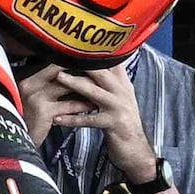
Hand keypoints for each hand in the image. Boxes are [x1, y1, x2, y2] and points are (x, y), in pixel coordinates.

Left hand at [13, 57, 160, 191]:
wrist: (136, 151)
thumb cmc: (123, 125)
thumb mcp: (121, 100)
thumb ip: (113, 83)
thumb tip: (103, 65)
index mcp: (123, 85)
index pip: (111, 62)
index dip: (96, 52)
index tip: (78, 42)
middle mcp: (122, 92)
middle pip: (101, 72)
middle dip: (82, 62)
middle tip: (62, 54)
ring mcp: (118, 107)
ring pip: (94, 92)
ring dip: (75, 83)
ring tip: (58, 78)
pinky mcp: (113, 124)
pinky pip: (89, 120)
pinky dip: (72, 119)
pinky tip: (57, 119)